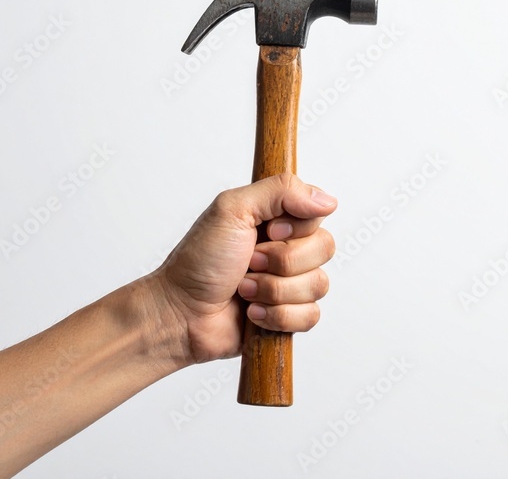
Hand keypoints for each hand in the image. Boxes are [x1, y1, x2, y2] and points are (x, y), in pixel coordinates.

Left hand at [149, 174, 336, 363]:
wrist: (180, 312)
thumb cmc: (198, 261)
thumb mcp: (233, 209)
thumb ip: (280, 191)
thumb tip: (327, 200)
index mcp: (276, 219)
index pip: (317, 215)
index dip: (296, 228)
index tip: (268, 232)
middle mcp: (287, 248)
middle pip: (324, 248)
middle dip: (281, 261)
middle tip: (249, 263)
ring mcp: (289, 284)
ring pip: (318, 284)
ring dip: (274, 290)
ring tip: (244, 290)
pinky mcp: (288, 316)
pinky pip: (311, 316)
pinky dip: (278, 315)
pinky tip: (253, 313)